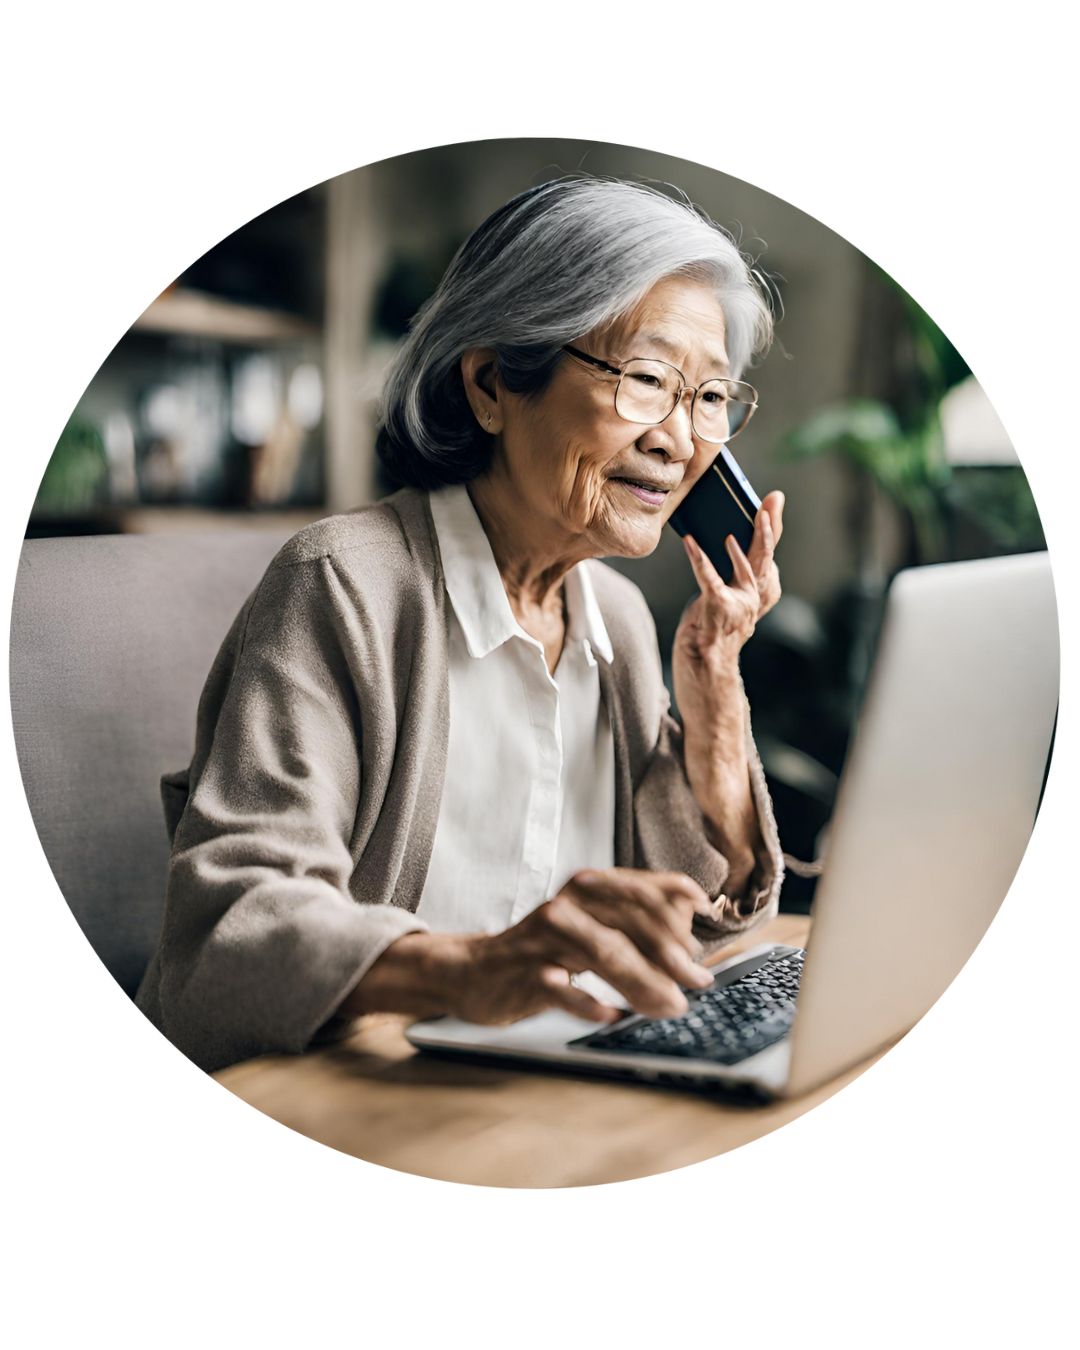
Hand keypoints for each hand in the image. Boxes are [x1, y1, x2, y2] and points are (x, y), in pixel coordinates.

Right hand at [452, 868, 718, 1024]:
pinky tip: (612, 1014)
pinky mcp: (527, 974)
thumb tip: (687, 924)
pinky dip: (591, 1003)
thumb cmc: (540, 950)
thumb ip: (633, 921)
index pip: (639, 888)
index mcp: (586, 890)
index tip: (703, 921)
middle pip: (628, 921)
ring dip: (645, 982)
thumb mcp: (587, 925)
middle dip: (670, 952)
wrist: (473, 971)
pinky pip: (564, 989)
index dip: (676, 903)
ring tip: (672, 1004)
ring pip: (603, 953)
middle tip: (696, 979)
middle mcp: (567, 907)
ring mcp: (545, 940)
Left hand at [672, 491, 783, 714]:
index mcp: (755, 596)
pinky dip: (700, 559)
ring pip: (750, 566)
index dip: (770, 530)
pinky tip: (690, 543)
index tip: (771, 504)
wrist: (706, 680)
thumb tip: (709, 545)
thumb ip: (720, 578)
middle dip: (770, 526)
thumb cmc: (706, 640)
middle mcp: (753, 601)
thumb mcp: (716, 603)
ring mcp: (740, 608)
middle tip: (773, 501)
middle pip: (765, 557)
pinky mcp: (719, 612)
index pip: (765, 558)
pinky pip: (710, 580)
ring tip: (749, 515)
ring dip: (751, 539)